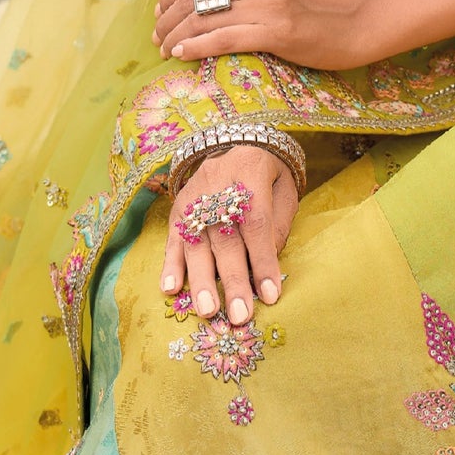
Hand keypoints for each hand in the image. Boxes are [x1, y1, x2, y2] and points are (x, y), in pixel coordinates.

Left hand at [154, 0, 373, 70]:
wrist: (352, 18)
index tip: (159, 10)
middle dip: (168, 18)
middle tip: (156, 35)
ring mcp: (268, 2)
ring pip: (206, 19)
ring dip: (177, 36)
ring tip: (165, 49)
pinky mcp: (277, 31)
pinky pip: (225, 39)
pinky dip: (198, 47)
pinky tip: (182, 55)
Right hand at [161, 145, 297, 320]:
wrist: (235, 140)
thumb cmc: (267, 173)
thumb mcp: (284, 189)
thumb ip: (278, 224)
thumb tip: (265, 264)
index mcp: (251, 175)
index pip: (257, 225)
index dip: (263, 261)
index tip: (269, 295)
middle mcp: (218, 186)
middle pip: (225, 239)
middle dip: (233, 281)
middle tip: (239, 315)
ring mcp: (193, 197)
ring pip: (197, 243)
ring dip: (201, 280)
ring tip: (207, 311)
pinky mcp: (178, 207)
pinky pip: (174, 238)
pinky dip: (171, 265)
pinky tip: (170, 288)